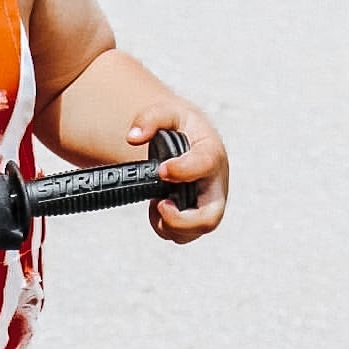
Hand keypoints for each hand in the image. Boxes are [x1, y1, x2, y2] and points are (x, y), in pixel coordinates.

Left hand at [127, 103, 227, 243]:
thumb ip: (150, 119)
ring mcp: (208, 203)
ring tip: (156, 204)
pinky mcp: (197, 215)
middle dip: (183, 220)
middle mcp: (215, 183)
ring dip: (171, 226)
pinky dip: (166, 228)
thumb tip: (133, 137)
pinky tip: (157, 208)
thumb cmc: (180, 127)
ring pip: (197, 231)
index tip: (162, 170)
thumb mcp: (167, 113)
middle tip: (160, 205)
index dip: (184, 170)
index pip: (205, 164)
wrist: (189, 141)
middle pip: (211, 216)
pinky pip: (184, 235)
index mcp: (210, 152)